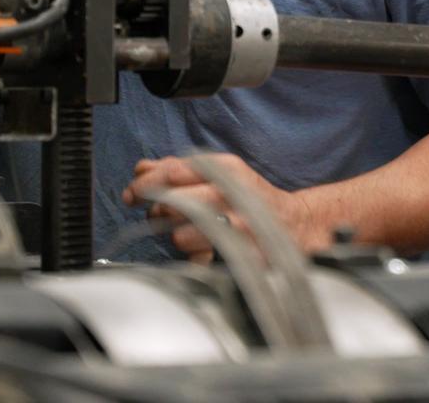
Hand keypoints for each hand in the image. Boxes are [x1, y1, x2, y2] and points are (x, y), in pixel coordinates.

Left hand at [122, 153, 323, 261]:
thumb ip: (179, 168)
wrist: (294, 224)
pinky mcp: (238, 255)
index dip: (144, 184)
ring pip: (178, 235)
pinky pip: (196, 261)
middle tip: (162, 214)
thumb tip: (141, 169)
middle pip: (170, 203)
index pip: (171, 172)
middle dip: (158, 211)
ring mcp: (235, 226)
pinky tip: (204, 250)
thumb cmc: (250, 196)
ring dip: (177, 237)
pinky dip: (194, 258)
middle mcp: (230, 194)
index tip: (134, 193)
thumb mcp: (221, 172)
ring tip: (188, 233)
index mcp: (225, 169)